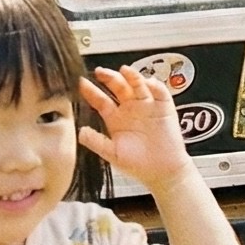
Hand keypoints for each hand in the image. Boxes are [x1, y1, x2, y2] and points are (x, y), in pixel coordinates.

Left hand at [77, 65, 189, 191]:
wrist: (164, 173)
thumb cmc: (139, 165)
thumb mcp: (113, 155)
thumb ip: (97, 142)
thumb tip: (80, 132)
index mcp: (115, 118)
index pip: (100, 99)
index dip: (91, 90)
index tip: (81, 83)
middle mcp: (129, 108)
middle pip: (118, 86)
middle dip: (109, 77)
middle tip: (101, 72)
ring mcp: (146, 106)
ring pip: (137, 85)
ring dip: (132, 76)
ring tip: (125, 71)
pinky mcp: (163, 107)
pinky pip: (160, 92)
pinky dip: (155, 85)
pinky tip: (149, 83)